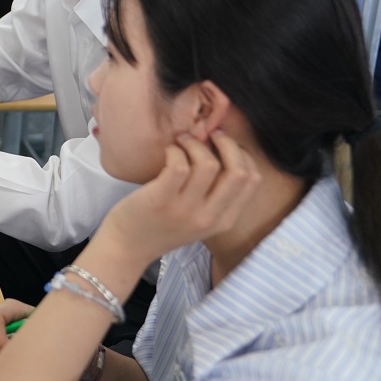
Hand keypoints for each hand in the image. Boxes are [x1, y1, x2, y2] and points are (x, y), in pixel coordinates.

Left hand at [96, 131, 259, 268]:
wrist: (128, 246)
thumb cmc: (162, 224)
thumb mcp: (200, 217)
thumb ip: (215, 194)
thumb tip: (223, 149)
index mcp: (225, 220)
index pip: (252, 180)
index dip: (242, 154)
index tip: (224, 144)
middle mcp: (210, 217)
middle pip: (238, 172)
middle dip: (226, 144)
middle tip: (207, 134)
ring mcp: (185, 210)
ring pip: (208, 164)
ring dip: (195, 144)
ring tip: (181, 142)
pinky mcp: (161, 200)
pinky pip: (179, 165)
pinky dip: (175, 151)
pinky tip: (168, 152)